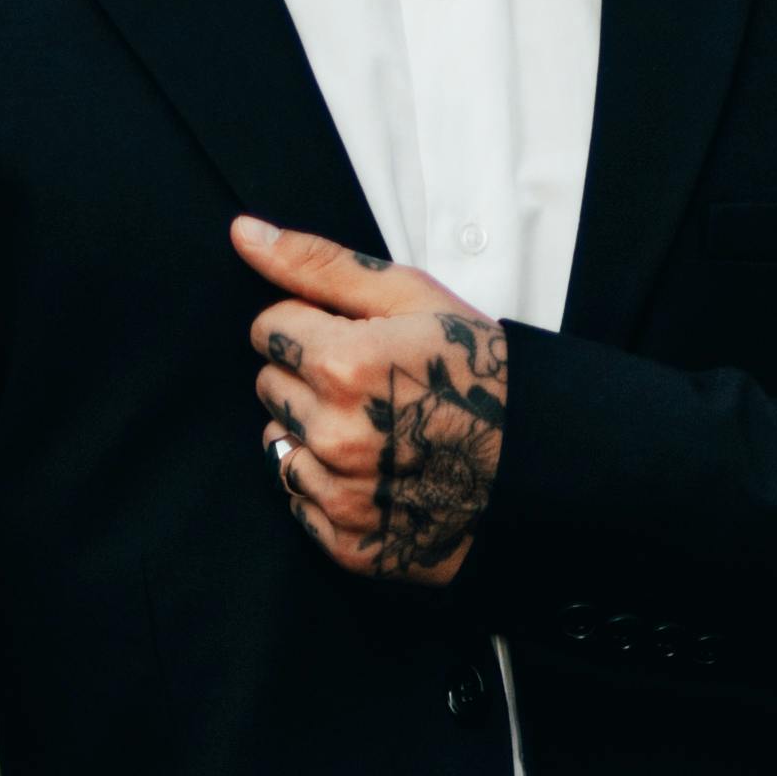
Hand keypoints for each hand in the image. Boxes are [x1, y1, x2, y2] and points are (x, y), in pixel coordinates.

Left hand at [233, 216, 506, 587]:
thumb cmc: (475, 367)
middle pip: (269, 388)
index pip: (268, 329)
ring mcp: (341, 496)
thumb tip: (242, 231)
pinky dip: (326, 487)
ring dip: (309, 434)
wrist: (534, 460)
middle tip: (367, 383)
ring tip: (370, 428)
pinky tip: (372, 472)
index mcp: (344, 366)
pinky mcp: (348, 544)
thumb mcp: (409, 296)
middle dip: (305, 378)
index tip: (346, 336)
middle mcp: (334, 437)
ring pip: (277, 449)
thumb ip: (319, 264)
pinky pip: (299, 505)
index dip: (305, 325)